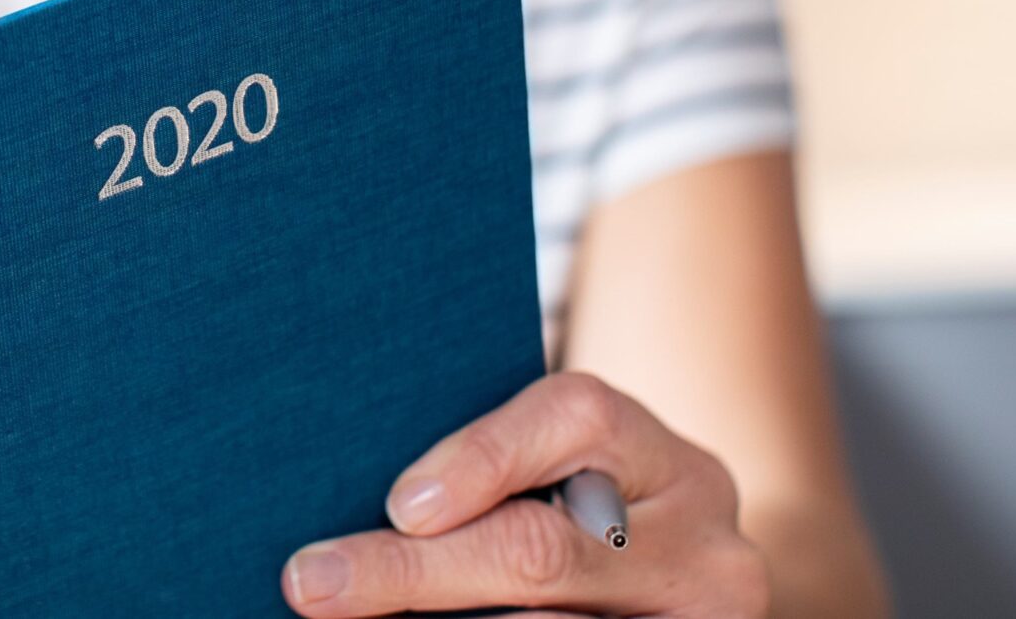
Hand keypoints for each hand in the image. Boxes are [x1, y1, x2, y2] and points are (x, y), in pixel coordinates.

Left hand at [279, 371, 770, 616]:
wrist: (672, 600)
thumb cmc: (578, 527)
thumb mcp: (565, 486)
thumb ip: (491, 473)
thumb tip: (348, 479)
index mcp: (661, 457)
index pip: (576, 417)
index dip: (481, 456)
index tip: (399, 504)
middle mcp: (702, 540)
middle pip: (541, 547)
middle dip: (411, 571)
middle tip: (313, 582)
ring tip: (350, 618)